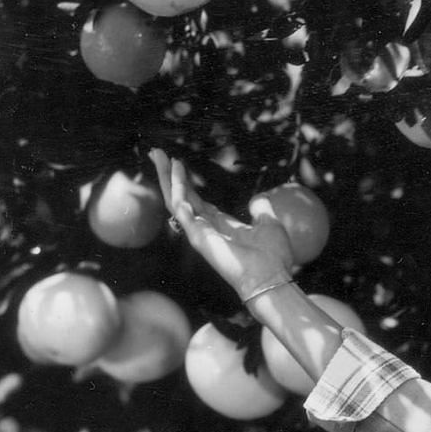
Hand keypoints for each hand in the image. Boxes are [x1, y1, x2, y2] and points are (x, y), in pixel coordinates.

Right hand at [149, 149, 296, 301]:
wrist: (271, 278)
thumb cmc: (273, 257)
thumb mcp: (270, 224)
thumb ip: (261, 210)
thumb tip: (258, 199)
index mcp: (220, 225)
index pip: (196, 200)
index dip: (186, 182)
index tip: (178, 162)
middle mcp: (206, 228)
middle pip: (181, 196)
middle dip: (168, 175)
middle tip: (157, 153)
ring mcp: (200, 233)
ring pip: (176, 200)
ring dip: (168, 179)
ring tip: (160, 156)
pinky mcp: (199, 237)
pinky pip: (183, 212)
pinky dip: (179, 195)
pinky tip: (176, 178)